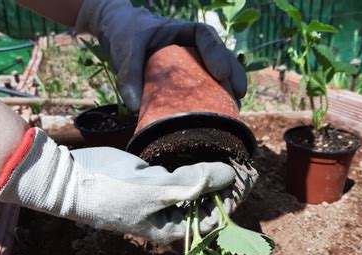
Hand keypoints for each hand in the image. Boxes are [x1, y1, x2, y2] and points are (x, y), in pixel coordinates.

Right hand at [0, 128, 254, 242]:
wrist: (73, 179)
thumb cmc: (113, 193)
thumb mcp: (157, 191)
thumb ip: (195, 184)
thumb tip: (230, 175)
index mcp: (174, 229)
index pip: (215, 218)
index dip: (234, 198)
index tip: (249, 176)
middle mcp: (173, 216)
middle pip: (210, 203)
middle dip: (230, 186)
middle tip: (248, 165)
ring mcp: (164, 197)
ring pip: (199, 187)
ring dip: (216, 174)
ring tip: (235, 157)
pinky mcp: (157, 179)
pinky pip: (184, 174)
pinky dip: (198, 166)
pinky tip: (211, 153)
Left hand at [75, 0, 246, 111]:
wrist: (122, 38)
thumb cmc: (128, 36)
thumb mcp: (127, 48)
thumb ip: (128, 73)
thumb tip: (134, 106)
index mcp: (184, 31)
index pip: (205, 36)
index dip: (216, 53)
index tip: (220, 73)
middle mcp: (195, 48)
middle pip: (222, 57)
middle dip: (234, 75)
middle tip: (238, 93)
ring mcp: (195, 65)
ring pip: (220, 75)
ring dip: (229, 91)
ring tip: (234, 108)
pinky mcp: (191, 82)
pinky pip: (208, 90)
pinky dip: (216, 102)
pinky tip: (220, 117)